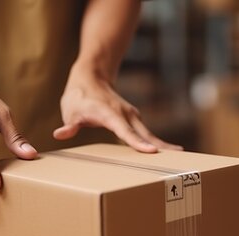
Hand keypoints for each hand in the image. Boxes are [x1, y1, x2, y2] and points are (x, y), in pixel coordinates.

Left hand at [54, 72, 182, 152]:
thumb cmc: (79, 96)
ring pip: (148, 132)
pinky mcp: (132, 118)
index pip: (124, 131)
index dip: (136, 142)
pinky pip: (145, 132)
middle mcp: (123, 114)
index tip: (150, 151)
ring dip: (162, 143)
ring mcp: (130, 115)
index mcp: (109, 114)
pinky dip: (155, 141)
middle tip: (177, 156)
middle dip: (159, 144)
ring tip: (178, 155)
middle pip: (143, 132)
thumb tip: (59, 134)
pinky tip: (166, 151)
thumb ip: (68, 125)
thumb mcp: (70, 111)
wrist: (91, 76)